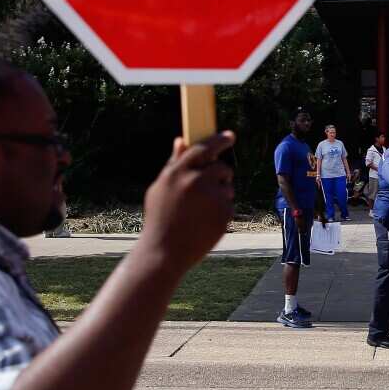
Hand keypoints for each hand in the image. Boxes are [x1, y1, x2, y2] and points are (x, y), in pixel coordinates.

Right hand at [140, 132, 235, 275]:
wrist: (164, 253)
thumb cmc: (159, 219)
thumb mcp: (160, 189)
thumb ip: (173, 164)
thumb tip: (181, 140)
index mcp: (177, 173)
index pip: (203, 148)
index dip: (218, 140)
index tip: (229, 135)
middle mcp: (196, 181)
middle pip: (222, 168)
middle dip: (220, 175)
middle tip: (209, 188)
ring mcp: (212, 198)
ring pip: (228, 187)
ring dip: (220, 195)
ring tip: (199, 213)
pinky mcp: (224, 213)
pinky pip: (229, 205)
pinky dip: (221, 212)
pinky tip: (204, 223)